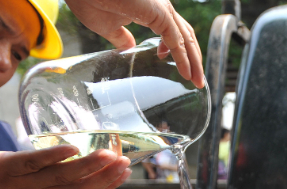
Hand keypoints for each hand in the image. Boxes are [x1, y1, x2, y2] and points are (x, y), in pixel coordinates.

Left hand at [0, 146, 130, 188]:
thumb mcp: (23, 182)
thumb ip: (44, 173)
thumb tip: (64, 156)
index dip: (107, 183)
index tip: (126, 170)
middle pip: (79, 186)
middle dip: (105, 175)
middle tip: (126, 163)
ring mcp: (21, 181)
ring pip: (61, 177)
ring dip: (88, 166)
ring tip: (109, 154)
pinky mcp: (2, 169)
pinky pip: (31, 164)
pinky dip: (53, 157)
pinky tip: (71, 148)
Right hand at [65, 0, 204, 88]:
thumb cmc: (89, 0)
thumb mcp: (108, 26)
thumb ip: (121, 37)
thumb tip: (129, 47)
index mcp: (151, 9)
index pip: (174, 31)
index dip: (180, 50)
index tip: (179, 67)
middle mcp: (161, 7)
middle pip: (186, 35)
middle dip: (194, 59)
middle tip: (197, 80)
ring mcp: (161, 9)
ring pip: (186, 38)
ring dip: (194, 62)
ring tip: (197, 81)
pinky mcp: (159, 13)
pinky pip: (176, 40)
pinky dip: (184, 58)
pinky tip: (186, 73)